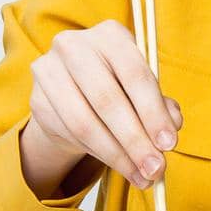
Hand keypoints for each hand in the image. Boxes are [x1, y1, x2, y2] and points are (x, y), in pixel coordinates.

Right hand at [28, 19, 183, 189]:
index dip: (153, 111)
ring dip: (117, 155)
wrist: (71, 95)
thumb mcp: (142, 90)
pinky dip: (98, 156)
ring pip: (85, 123)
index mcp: (110, 35)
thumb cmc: (116, 87)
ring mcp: (50, 71)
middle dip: (136, 140)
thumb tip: (173, 125)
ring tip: (141, 175)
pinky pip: (69, 135)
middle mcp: (75, 46)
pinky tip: (118, 166)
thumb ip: (161, 105)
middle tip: (156, 168)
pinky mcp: (37, 100)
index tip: (169, 143)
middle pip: (108, 100)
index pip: (135, 73)